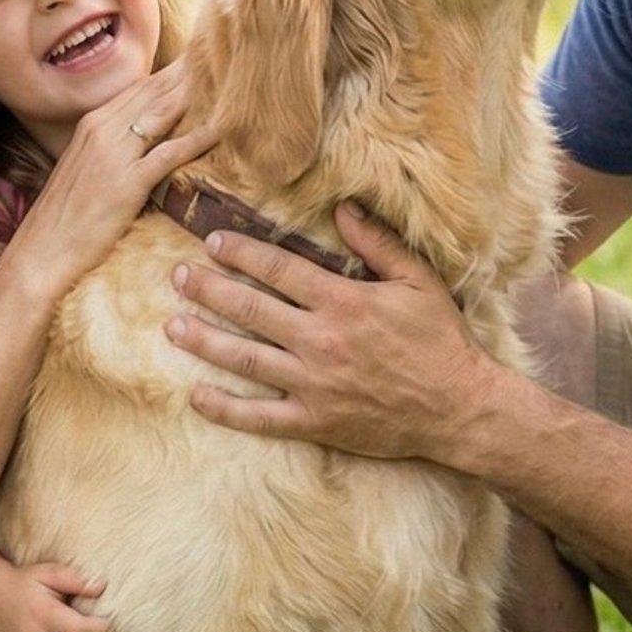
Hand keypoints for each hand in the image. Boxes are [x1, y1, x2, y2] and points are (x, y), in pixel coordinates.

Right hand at [13, 57, 216, 300]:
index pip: (140, 88)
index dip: (171, 72)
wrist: (42, 251)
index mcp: (92, 124)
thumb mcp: (85, 168)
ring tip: (226, 79)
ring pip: (162, 113)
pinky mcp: (125, 183)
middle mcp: (102, 129)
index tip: (199, 58)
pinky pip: (167, 154)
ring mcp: (113, 154)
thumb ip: (111, 147)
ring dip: (194, 95)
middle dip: (188, 73)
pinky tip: (217, 131)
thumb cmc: (64, 216)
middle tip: (220, 56)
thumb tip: (142, 139)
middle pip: (155, 92)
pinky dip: (194, 140)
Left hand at [166, 203, 487, 460]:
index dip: (241, 253)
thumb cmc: (441, 340)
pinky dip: (225, 409)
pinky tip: (197, 397)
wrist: (459, 408)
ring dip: (205, 341)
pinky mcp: (315, 422)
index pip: (278, 270)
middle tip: (177, 277)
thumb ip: (378, 244)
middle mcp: (320, 341)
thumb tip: (342, 209)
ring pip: (245, 359)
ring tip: (173, 325)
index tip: (213, 241)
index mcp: (343, 302)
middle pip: (250, 309)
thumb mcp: (418, 282)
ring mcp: (314, 384)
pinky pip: (260, 418)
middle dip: (208, 290)